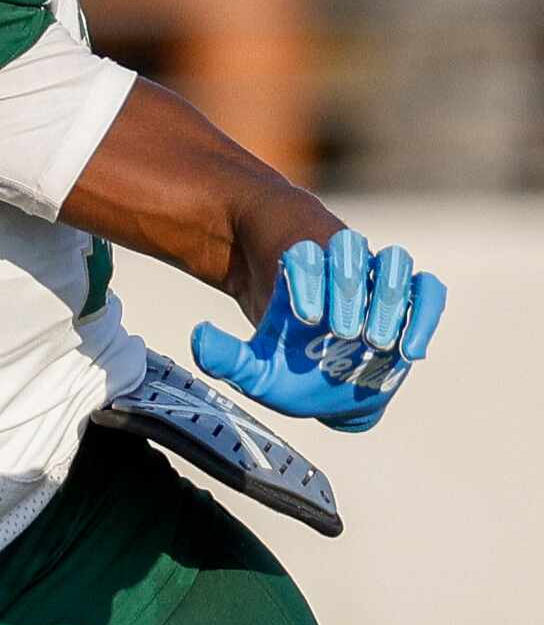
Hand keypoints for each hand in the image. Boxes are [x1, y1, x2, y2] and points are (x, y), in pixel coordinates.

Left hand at [192, 229, 444, 431]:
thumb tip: (198, 338)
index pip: (302, 252)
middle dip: (345, 287)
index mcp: (296, 270)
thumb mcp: (252, 365)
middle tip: (341, 330)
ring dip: (386, 297)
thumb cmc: (287, 363)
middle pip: (347, 248)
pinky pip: (426, 291)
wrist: (322, 376)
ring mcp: (377, 281)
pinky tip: (408, 351)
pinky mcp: (410, 300)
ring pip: (392, 262)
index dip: (305, 275)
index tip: (303, 317)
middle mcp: (339, 267)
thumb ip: (225, 357)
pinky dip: (423, 313)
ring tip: (374, 341)